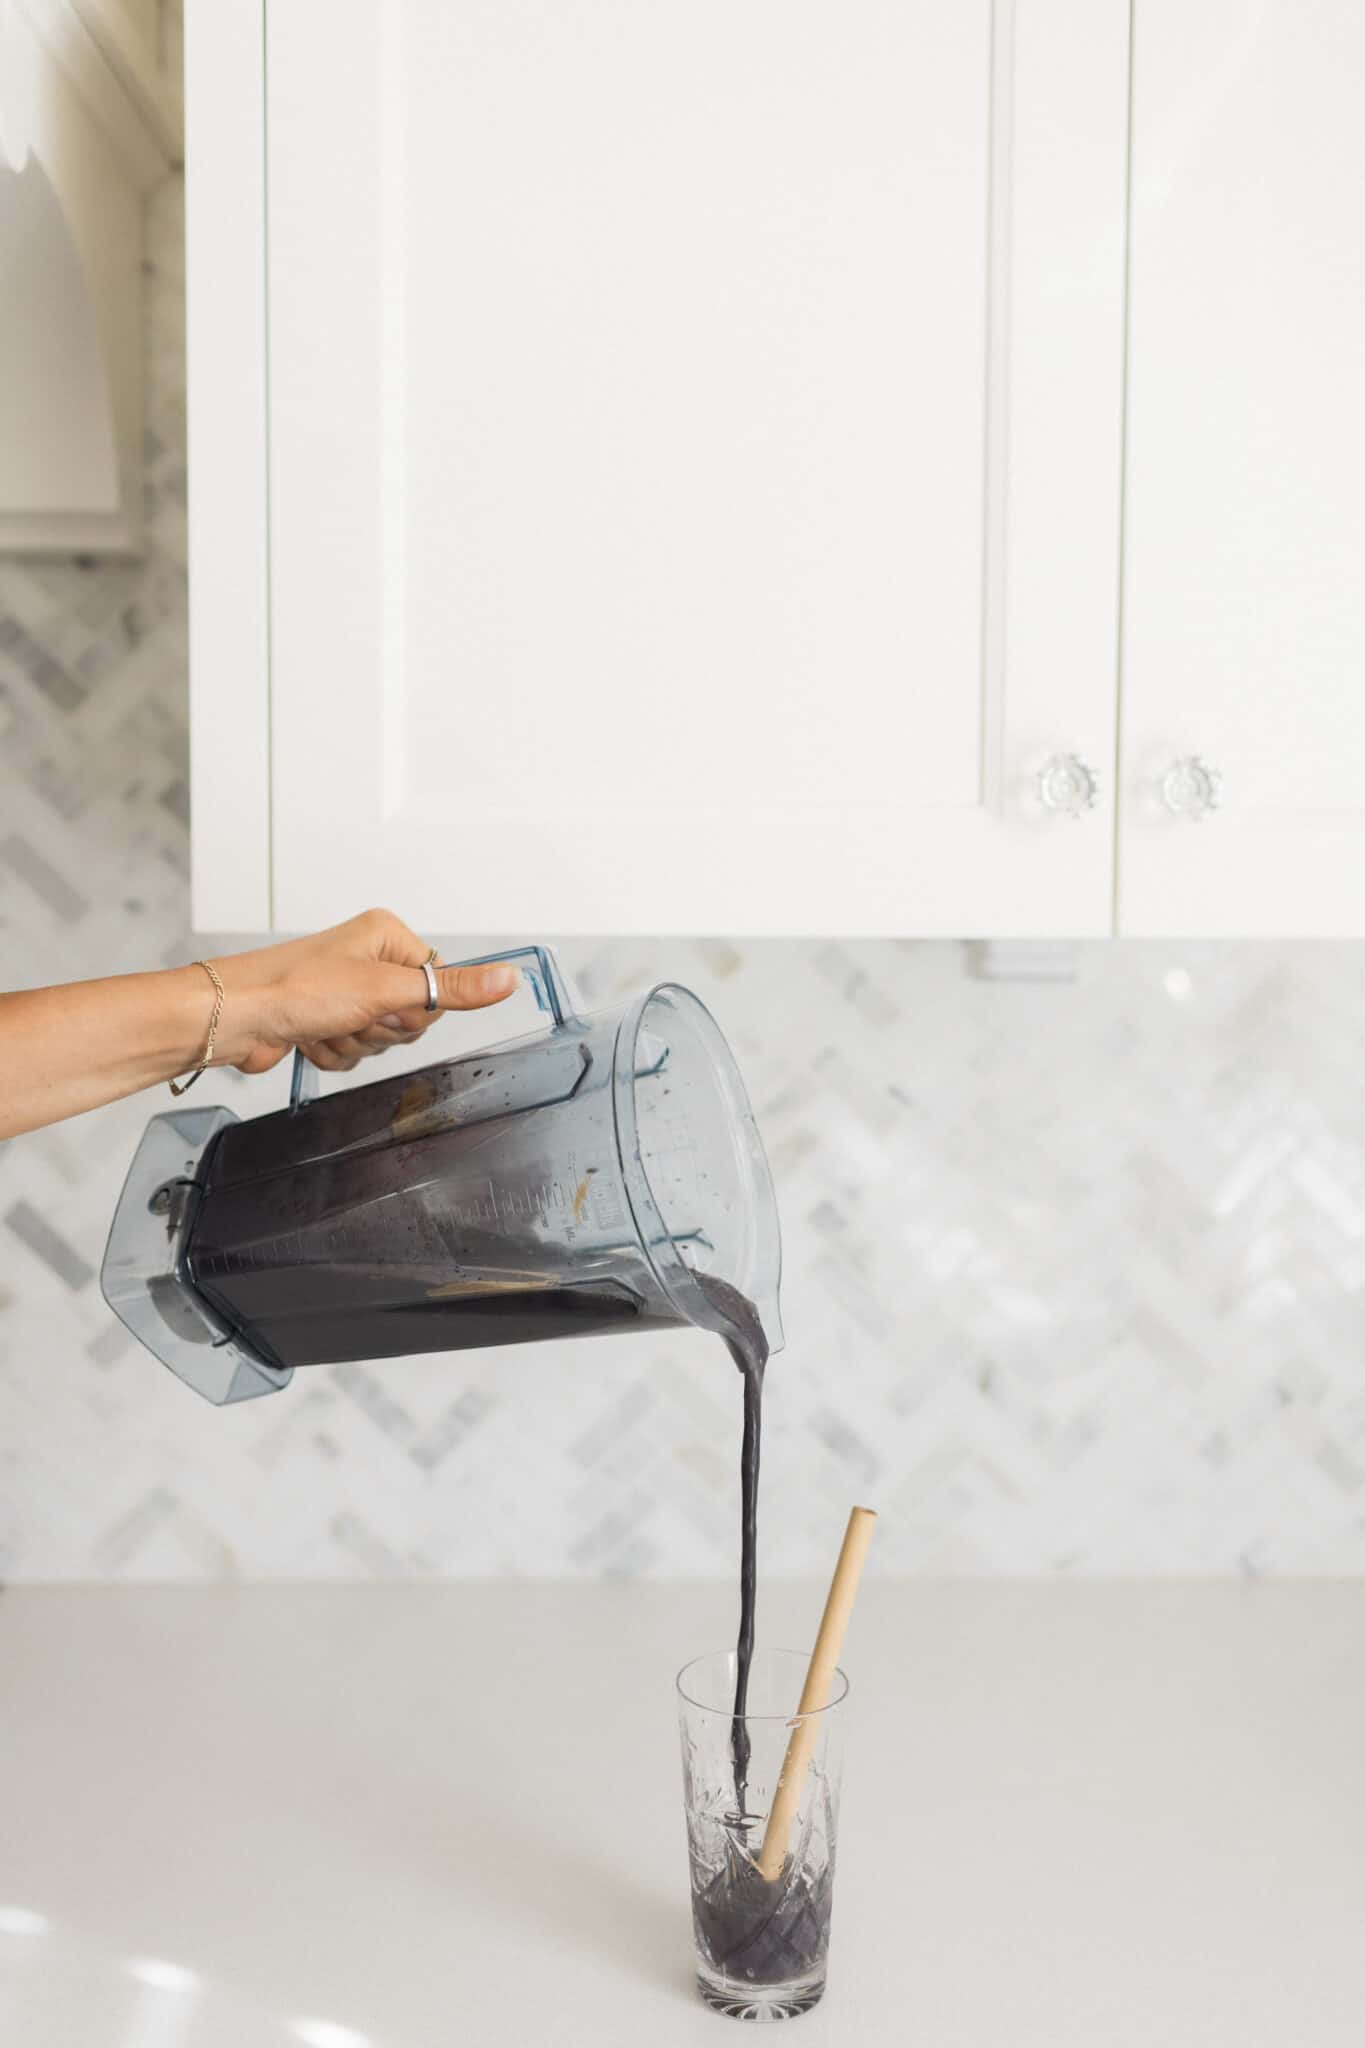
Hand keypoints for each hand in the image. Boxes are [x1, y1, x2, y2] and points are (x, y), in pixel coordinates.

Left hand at [214, 909, 519, 1074]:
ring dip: (356, 1044)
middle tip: (351, 1014)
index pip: (438, 983)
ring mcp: (347, 993)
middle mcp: (369, 961)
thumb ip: (451, 990)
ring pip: (383, 1039)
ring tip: (325, 1025)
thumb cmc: (293, 988)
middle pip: (413, 1016)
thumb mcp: (385, 989)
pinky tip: (311, 1038)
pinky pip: (356, 1053)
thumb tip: (508, 978)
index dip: (417, 1007)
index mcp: (387, 937)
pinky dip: (335, 1053)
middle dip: (382, 1029)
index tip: (389, 1004)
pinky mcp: (328, 1022)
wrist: (235, 1018)